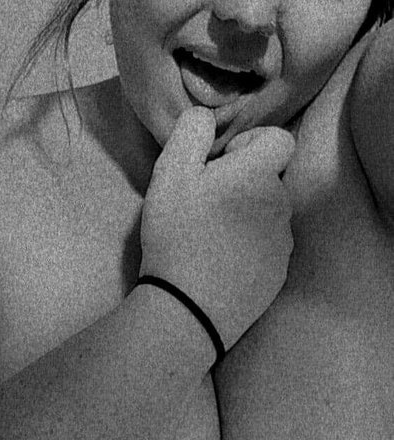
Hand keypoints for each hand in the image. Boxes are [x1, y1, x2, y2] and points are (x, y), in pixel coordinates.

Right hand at [140, 107, 294, 350]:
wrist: (189, 308)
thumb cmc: (177, 237)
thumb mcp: (169, 174)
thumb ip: (190, 132)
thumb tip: (207, 117)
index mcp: (258, 175)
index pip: (279, 139)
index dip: (251, 144)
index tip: (222, 167)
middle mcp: (281, 206)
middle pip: (270, 179)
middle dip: (244, 182)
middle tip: (207, 205)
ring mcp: (283, 243)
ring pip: (269, 214)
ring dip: (247, 215)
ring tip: (212, 238)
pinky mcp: (279, 274)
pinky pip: (268, 247)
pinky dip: (250, 247)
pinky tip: (222, 263)